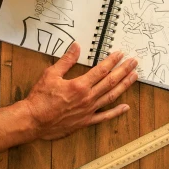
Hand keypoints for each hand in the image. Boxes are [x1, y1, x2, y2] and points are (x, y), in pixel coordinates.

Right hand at [20, 43, 137, 140]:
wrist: (34, 120)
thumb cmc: (40, 98)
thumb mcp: (51, 74)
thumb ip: (66, 61)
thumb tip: (76, 47)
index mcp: (80, 85)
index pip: (101, 70)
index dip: (112, 61)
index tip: (121, 54)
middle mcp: (88, 98)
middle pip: (110, 82)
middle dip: (124, 70)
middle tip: (134, 62)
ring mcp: (88, 111)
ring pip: (111, 97)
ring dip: (124, 86)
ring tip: (134, 77)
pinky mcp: (86, 122)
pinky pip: (104, 117)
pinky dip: (116, 112)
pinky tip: (126, 107)